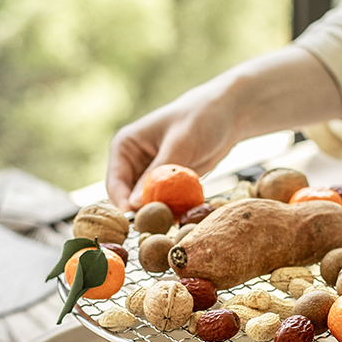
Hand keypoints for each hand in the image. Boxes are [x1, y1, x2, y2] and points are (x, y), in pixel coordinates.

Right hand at [105, 78, 240, 211]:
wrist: (226, 115)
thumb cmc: (200, 119)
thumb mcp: (179, 145)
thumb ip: (158, 174)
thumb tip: (135, 204)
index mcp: (125, 147)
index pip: (115, 183)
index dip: (123, 205)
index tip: (138, 220)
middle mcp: (132, 163)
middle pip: (128, 199)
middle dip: (142, 213)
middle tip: (160, 225)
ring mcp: (149, 175)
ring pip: (146, 204)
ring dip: (159, 214)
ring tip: (176, 219)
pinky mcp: (166, 184)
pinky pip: (164, 204)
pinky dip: (172, 210)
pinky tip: (185, 213)